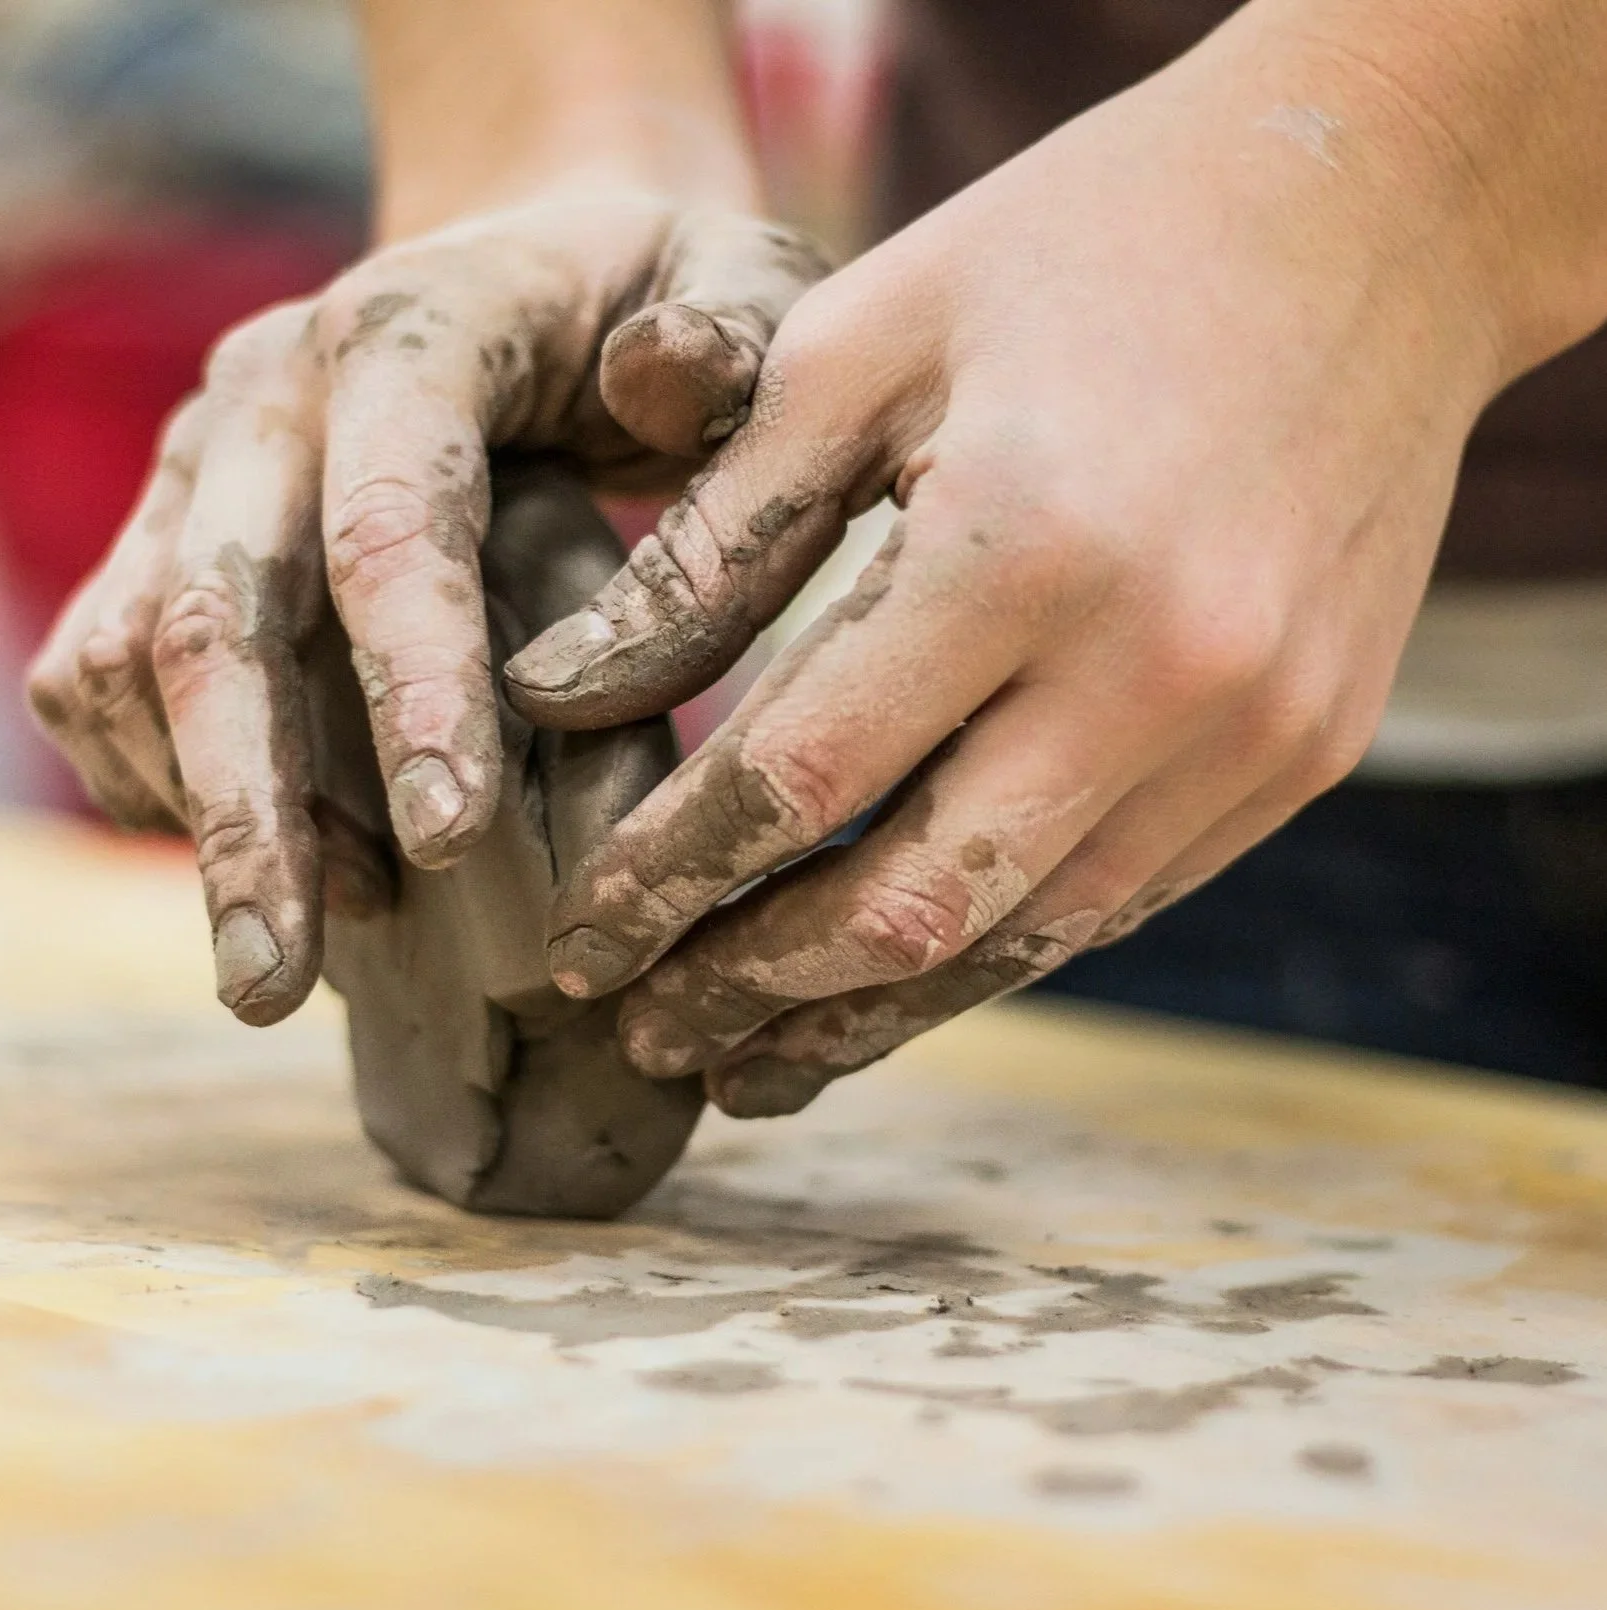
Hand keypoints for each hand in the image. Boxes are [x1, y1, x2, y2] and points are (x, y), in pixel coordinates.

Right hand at [26, 193, 825, 1024]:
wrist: (532, 261)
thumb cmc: (654, 296)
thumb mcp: (736, 281)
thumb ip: (729, 334)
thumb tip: (660, 378)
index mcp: (411, 338)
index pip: (391, 521)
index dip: (413, 684)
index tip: (450, 841)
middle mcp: (270, 400)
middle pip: (216, 614)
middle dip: (249, 810)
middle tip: (274, 986)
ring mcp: (202, 469)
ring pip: (131, 657)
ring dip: (199, 816)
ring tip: (292, 958)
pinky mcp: (171, 532)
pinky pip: (105, 671)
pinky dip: (161, 783)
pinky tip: (270, 866)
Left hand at [505, 34, 1528, 1116]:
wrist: (1373, 218)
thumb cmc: (1080, 253)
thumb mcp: (864, 342)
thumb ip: (715, 537)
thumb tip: (564, 691)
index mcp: (1025, 545)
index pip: (799, 777)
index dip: (667, 880)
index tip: (577, 945)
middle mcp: (1161, 669)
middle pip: (911, 904)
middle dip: (755, 989)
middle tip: (646, 1033)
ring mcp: (1256, 730)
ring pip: (1026, 939)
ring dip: (874, 1014)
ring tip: (754, 1063)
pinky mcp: (1308, 752)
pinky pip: (1122, 897)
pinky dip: (995, 948)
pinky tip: (903, 974)